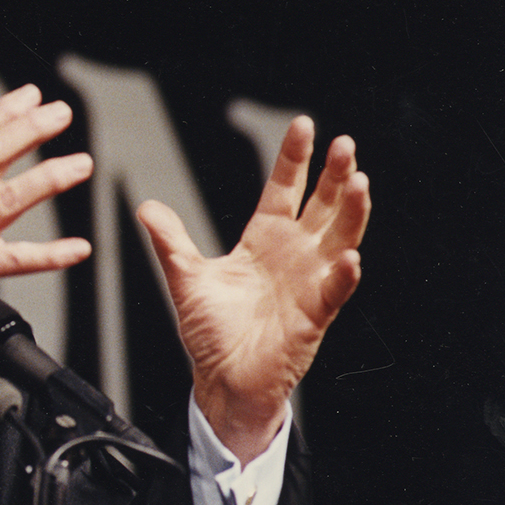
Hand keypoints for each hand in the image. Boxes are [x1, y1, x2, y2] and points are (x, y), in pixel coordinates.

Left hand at [137, 116, 370, 464]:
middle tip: (344, 144)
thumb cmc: (211, 332)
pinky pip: (334, 291)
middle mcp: (293, 255)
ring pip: (339, 239)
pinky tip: (350, 257)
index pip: (284, 189)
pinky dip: (343, 274)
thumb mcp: (186, 278)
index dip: (294, 158)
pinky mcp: (314, 315)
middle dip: (334, 174)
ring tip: (358, 182)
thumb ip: (171, 242)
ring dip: (351, 212)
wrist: (222, 380)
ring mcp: (309, 282)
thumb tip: (146, 207)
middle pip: (321, 205)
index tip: (304, 125)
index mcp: (264, 240)